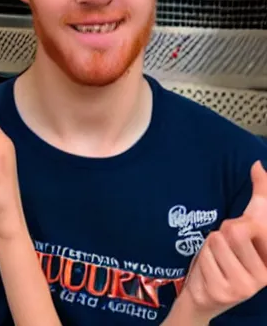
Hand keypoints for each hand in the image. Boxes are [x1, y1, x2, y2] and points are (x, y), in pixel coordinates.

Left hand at [179, 161, 266, 321]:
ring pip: (217, 240)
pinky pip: (205, 255)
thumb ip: (259, 198)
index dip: (248, 218)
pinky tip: (209, 272)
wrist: (206, 295)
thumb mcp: (247, 228)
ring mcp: (247, 287)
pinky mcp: (225, 292)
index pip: (259, 221)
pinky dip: (202, 258)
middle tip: (224, 249)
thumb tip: (259, 165)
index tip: (239, 228)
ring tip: (216, 260)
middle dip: (223, 232)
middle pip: (234, 228)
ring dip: (209, 246)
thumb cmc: (229, 256)